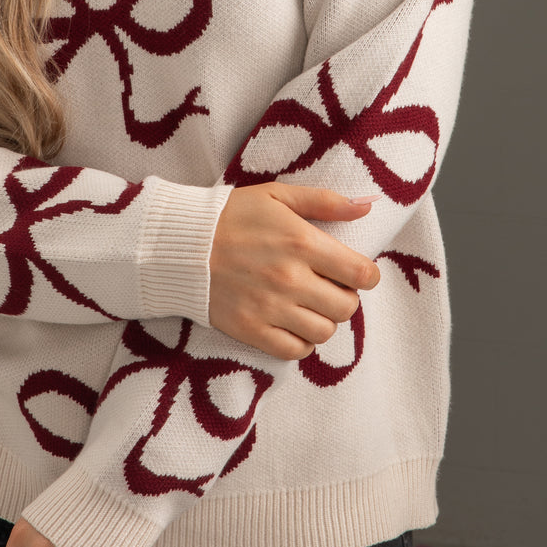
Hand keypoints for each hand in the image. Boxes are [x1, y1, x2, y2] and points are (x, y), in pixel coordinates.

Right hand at [209, 184, 380, 360]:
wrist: (179, 244)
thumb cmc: (231, 215)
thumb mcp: (277, 195)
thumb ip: (325, 201)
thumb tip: (368, 206)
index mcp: (301, 242)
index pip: (361, 274)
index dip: (367, 275)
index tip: (356, 272)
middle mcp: (290, 279)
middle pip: (346, 307)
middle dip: (344, 297)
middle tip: (327, 286)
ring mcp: (270, 308)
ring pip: (324, 332)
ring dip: (323, 320)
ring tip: (308, 305)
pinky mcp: (251, 330)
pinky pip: (295, 351)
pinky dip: (300, 342)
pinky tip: (291, 323)